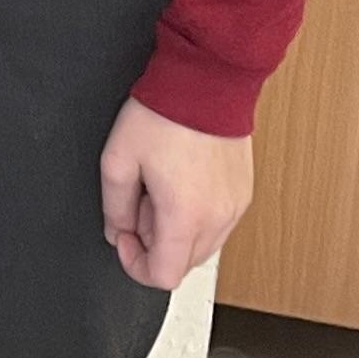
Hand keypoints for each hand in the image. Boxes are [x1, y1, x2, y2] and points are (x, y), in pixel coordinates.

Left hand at [99, 97, 254, 289]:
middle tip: (141, 201)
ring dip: (176, 230)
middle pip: (183, 263)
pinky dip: (197, 216)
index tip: (123, 237)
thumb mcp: (118, 160)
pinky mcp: (244, 194)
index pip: (164, 276)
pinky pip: (218, 224)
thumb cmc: (164, 114)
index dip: (135, 264)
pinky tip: (182, 181)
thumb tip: (118, 232)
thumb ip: (114, 207)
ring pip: (202, 246)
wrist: (206, 81)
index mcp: (185, 216)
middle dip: (154, 243)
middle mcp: (218, 218)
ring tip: (162, 186)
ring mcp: (236, 207)